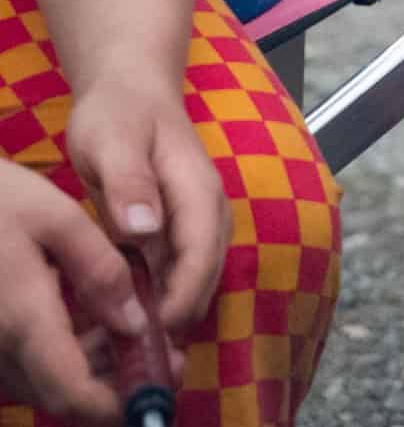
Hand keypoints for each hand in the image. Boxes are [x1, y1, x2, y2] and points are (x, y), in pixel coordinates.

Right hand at [0, 158, 150, 423]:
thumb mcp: (57, 218)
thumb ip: (99, 270)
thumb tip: (136, 322)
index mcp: (24, 320)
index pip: (71, 393)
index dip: (116, 405)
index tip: (159, 388)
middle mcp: (1, 346)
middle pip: (61, 395)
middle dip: (116, 385)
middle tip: (166, 354)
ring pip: (45, 381)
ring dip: (95, 370)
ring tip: (143, 332)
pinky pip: (29, 362)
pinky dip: (69, 354)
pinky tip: (99, 321)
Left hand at [64, 78, 229, 333]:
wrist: (133, 88)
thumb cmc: (120, 113)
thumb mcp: (113, 142)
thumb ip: (130, 184)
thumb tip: (146, 230)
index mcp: (196, 189)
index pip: (202, 250)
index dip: (186, 292)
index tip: (160, 326)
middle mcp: (207, 207)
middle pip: (207, 269)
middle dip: (185, 313)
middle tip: (152, 353)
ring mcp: (196, 216)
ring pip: (197, 272)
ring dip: (177, 307)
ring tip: (146, 344)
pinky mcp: (179, 225)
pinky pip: (180, 266)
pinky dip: (166, 293)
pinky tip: (140, 313)